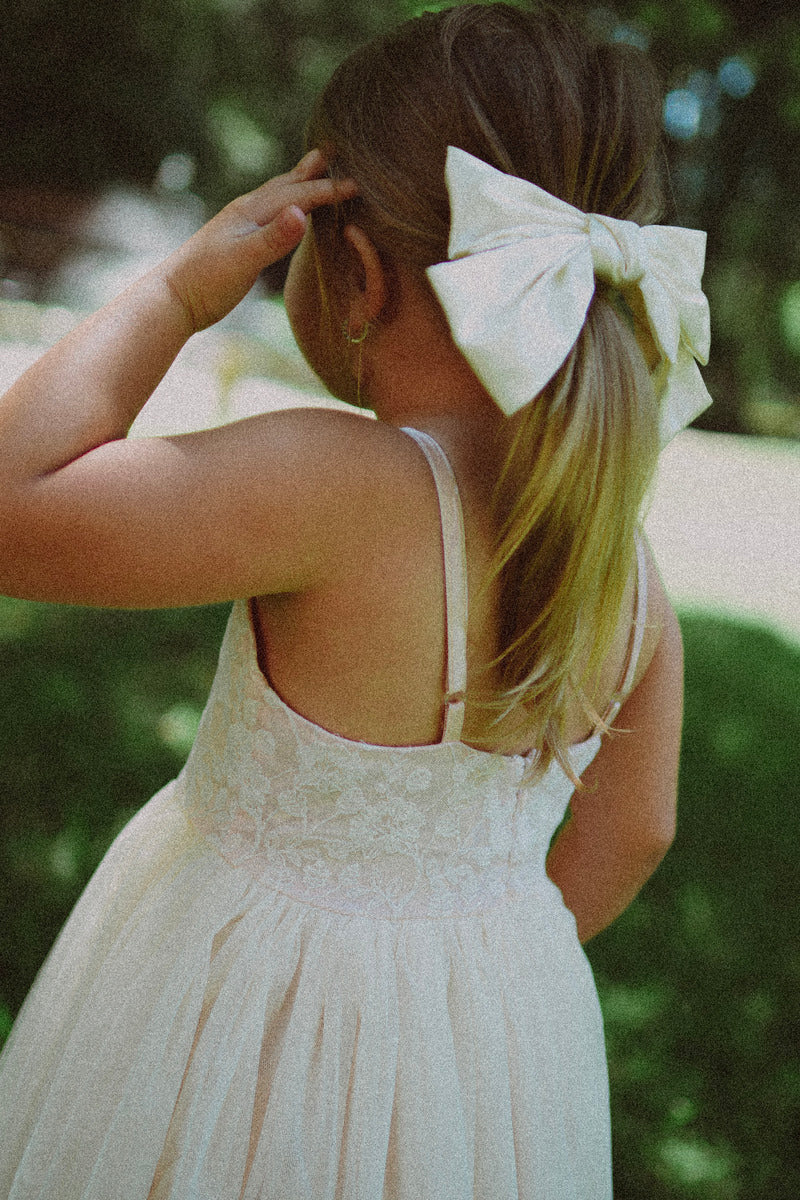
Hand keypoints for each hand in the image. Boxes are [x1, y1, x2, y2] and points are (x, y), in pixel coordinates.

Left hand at [160, 150, 356, 333]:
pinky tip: (282, 211)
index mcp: (250, 213)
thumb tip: (301, 212)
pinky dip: (283, 204)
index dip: (327, 190)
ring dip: (295, 182)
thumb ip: (274, 238)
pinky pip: (267, 214)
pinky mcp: (235, 240)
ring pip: (274, 196)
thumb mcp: (244, 261)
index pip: (297, 196)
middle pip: (284, 185)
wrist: (172, 297)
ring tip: (308, 169)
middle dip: (310, 172)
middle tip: (331, 153)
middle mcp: (245, 212)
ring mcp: (238, 224)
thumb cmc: (207, 282)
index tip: (356, 185)